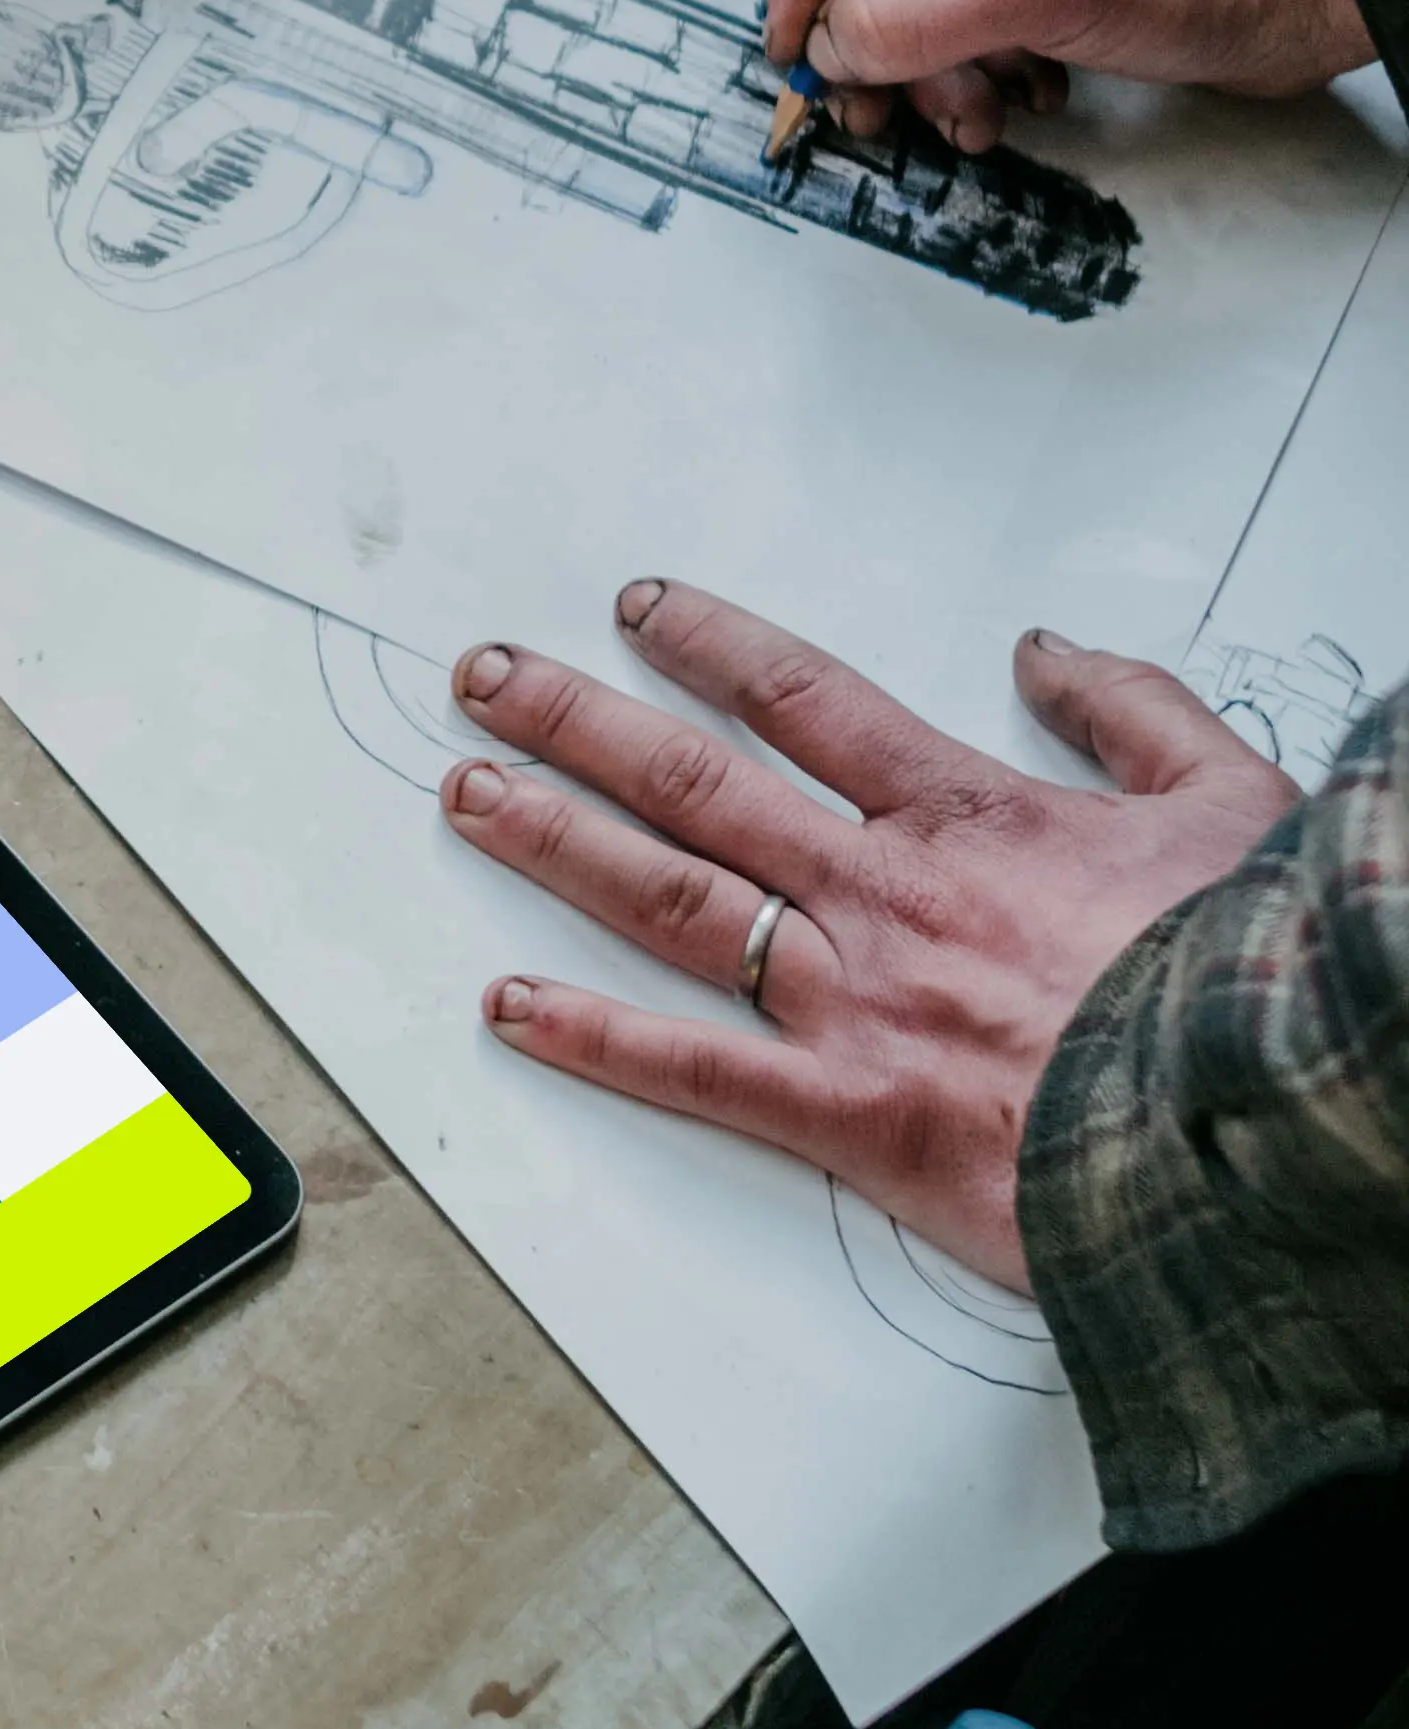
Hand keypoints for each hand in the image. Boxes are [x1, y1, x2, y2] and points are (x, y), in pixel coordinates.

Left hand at [441, 577, 1295, 1282]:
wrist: (1262, 1118)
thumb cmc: (1249, 976)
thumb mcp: (1227, 801)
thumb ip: (1132, 715)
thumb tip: (1048, 652)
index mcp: (970, 814)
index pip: (807, 700)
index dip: (712, 645)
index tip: (640, 610)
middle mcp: (886, 892)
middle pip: (699, 783)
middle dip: (579, 721)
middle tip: (486, 679)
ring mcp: (858, 1001)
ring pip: (672, 901)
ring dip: (556, 840)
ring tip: (466, 792)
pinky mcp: (851, 1115)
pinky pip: (694, 1071)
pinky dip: (593, 1038)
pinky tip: (508, 1005)